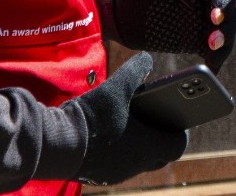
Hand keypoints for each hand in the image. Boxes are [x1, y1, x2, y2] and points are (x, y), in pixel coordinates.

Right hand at [67, 52, 188, 184]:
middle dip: (161, 137)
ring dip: (140, 145)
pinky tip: (111, 134)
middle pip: (160, 155)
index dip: (180, 131)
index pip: (178, 145)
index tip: (176, 117)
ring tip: (133, 123)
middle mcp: (136, 165)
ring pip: (138, 161)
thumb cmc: (92, 116)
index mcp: (148, 148)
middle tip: (156, 118)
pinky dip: (121, 151)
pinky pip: (119, 165)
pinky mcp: (99, 176)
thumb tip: (147, 59)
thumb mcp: (117, 86)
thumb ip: (137, 69)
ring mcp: (117, 174)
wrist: (55, 143)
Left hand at [107, 0, 235, 68]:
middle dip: (226, 29)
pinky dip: (216, 60)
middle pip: (229, 15)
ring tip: (212, 57)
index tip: (214, 16)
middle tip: (213, 42)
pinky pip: (213, 51)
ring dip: (224, 46)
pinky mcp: (196, 41)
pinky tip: (211, 68)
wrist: (122, 14)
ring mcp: (203, 24)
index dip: (223, 3)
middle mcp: (206, 4)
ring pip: (225, 34)